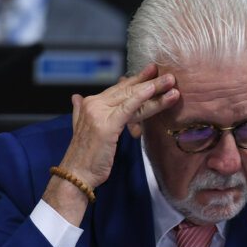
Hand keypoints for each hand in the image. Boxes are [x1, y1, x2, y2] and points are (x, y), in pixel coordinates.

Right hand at [43, 64, 178, 223]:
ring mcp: (98, 113)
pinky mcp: (106, 125)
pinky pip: (127, 108)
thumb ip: (80, 111)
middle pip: (127, 91)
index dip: (137, 81)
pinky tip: (152, 91)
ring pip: (131, 98)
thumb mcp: (83, 129)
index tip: (153, 72)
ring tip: (171, 83)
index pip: (119, 90)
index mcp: (90, 104)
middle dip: (150, 82)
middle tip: (169, 75)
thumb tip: (75, 97)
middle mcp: (93, 105)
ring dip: (154, 89)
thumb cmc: (86, 157)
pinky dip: (140, 98)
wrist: (76, 174)